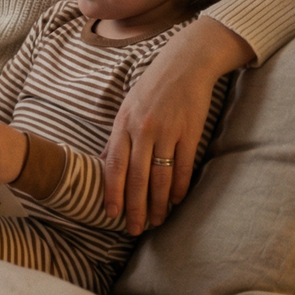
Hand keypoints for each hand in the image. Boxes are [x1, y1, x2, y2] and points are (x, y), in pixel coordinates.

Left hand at [103, 16, 252, 234]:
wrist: (185, 64)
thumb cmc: (152, 88)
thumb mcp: (127, 109)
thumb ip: (118, 139)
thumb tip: (104, 166)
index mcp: (123, 124)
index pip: (114, 166)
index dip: (113, 193)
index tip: (112, 215)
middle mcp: (143, 130)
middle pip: (137, 178)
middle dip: (135, 208)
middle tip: (135, 230)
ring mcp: (167, 131)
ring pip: (160, 177)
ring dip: (158, 204)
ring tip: (157, 221)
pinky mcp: (190, 132)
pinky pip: (183, 167)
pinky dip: (179, 187)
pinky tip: (176, 201)